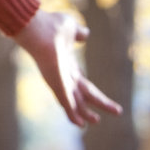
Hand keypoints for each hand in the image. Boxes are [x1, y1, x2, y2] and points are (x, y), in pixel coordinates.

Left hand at [12, 8, 122, 126]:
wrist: (36, 27)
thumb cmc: (50, 25)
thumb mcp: (70, 27)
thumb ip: (78, 32)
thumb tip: (85, 33)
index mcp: (67, 64)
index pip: (81, 82)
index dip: (91, 92)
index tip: (100, 99)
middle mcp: (63, 75)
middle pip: (83, 94)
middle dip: (98, 104)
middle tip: (113, 113)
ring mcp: (59, 80)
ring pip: (75, 101)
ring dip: (85, 112)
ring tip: (95, 121)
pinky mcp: (56, 84)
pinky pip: (66, 102)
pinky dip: (72, 113)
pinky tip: (80, 124)